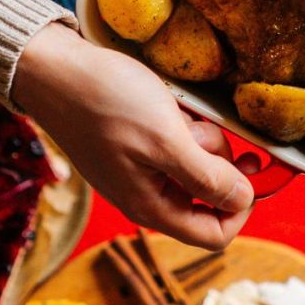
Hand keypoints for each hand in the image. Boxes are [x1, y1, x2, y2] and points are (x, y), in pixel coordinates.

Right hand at [12, 22, 254, 249]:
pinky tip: (164, 106)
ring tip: (176, 114)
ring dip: (197, 140)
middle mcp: (146, 196)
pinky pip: (173, 146)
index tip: (250, 170)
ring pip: (192, 168)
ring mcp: (138, 170)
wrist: (54, 70)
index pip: (215, 234)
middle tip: (203, 130)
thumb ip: (208, 177)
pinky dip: (179, 127)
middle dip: (216, 163)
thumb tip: (243, 200)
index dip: (240, 207)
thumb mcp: (168, 141)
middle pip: (206, 198)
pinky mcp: (134, 146)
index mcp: (152, 207)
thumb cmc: (106, 103)